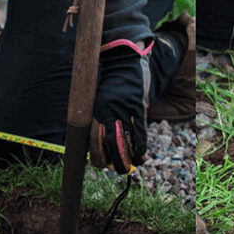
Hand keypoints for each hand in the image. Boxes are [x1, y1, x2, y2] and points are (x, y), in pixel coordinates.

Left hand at [90, 39, 151, 172]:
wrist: (125, 62)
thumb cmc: (111, 86)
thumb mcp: (99, 100)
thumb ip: (97, 119)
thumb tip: (95, 143)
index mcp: (94, 111)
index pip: (92, 139)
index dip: (96, 155)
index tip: (100, 166)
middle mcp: (107, 110)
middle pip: (109, 142)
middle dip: (114, 160)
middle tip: (118, 170)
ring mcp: (123, 108)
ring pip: (125, 138)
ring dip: (129, 156)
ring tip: (132, 166)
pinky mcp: (138, 105)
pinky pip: (140, 129)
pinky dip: (140, 144)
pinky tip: (141, 155)